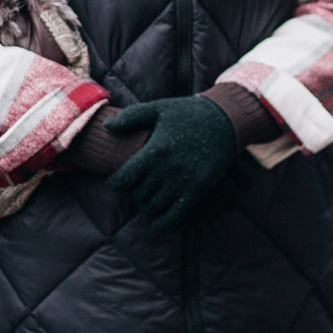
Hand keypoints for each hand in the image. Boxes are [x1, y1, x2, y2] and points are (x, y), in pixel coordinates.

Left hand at [107, 95, 238, 228]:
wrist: (225, 119)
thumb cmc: (188, 113)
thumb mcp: (158, 108)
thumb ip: (131, 117)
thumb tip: (107, 127)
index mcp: (155, 150)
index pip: (123, 179)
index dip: (115, 184)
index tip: (117, 182)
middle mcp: (167, 169)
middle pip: (137, 196)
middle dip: (132, 194)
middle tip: (135, 189)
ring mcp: (184, 181)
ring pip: (153, 208)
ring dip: (147, 207)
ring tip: (147, 200)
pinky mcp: (199, 189)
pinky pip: (175, 217)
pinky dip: (164, 223)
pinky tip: (159, 220)